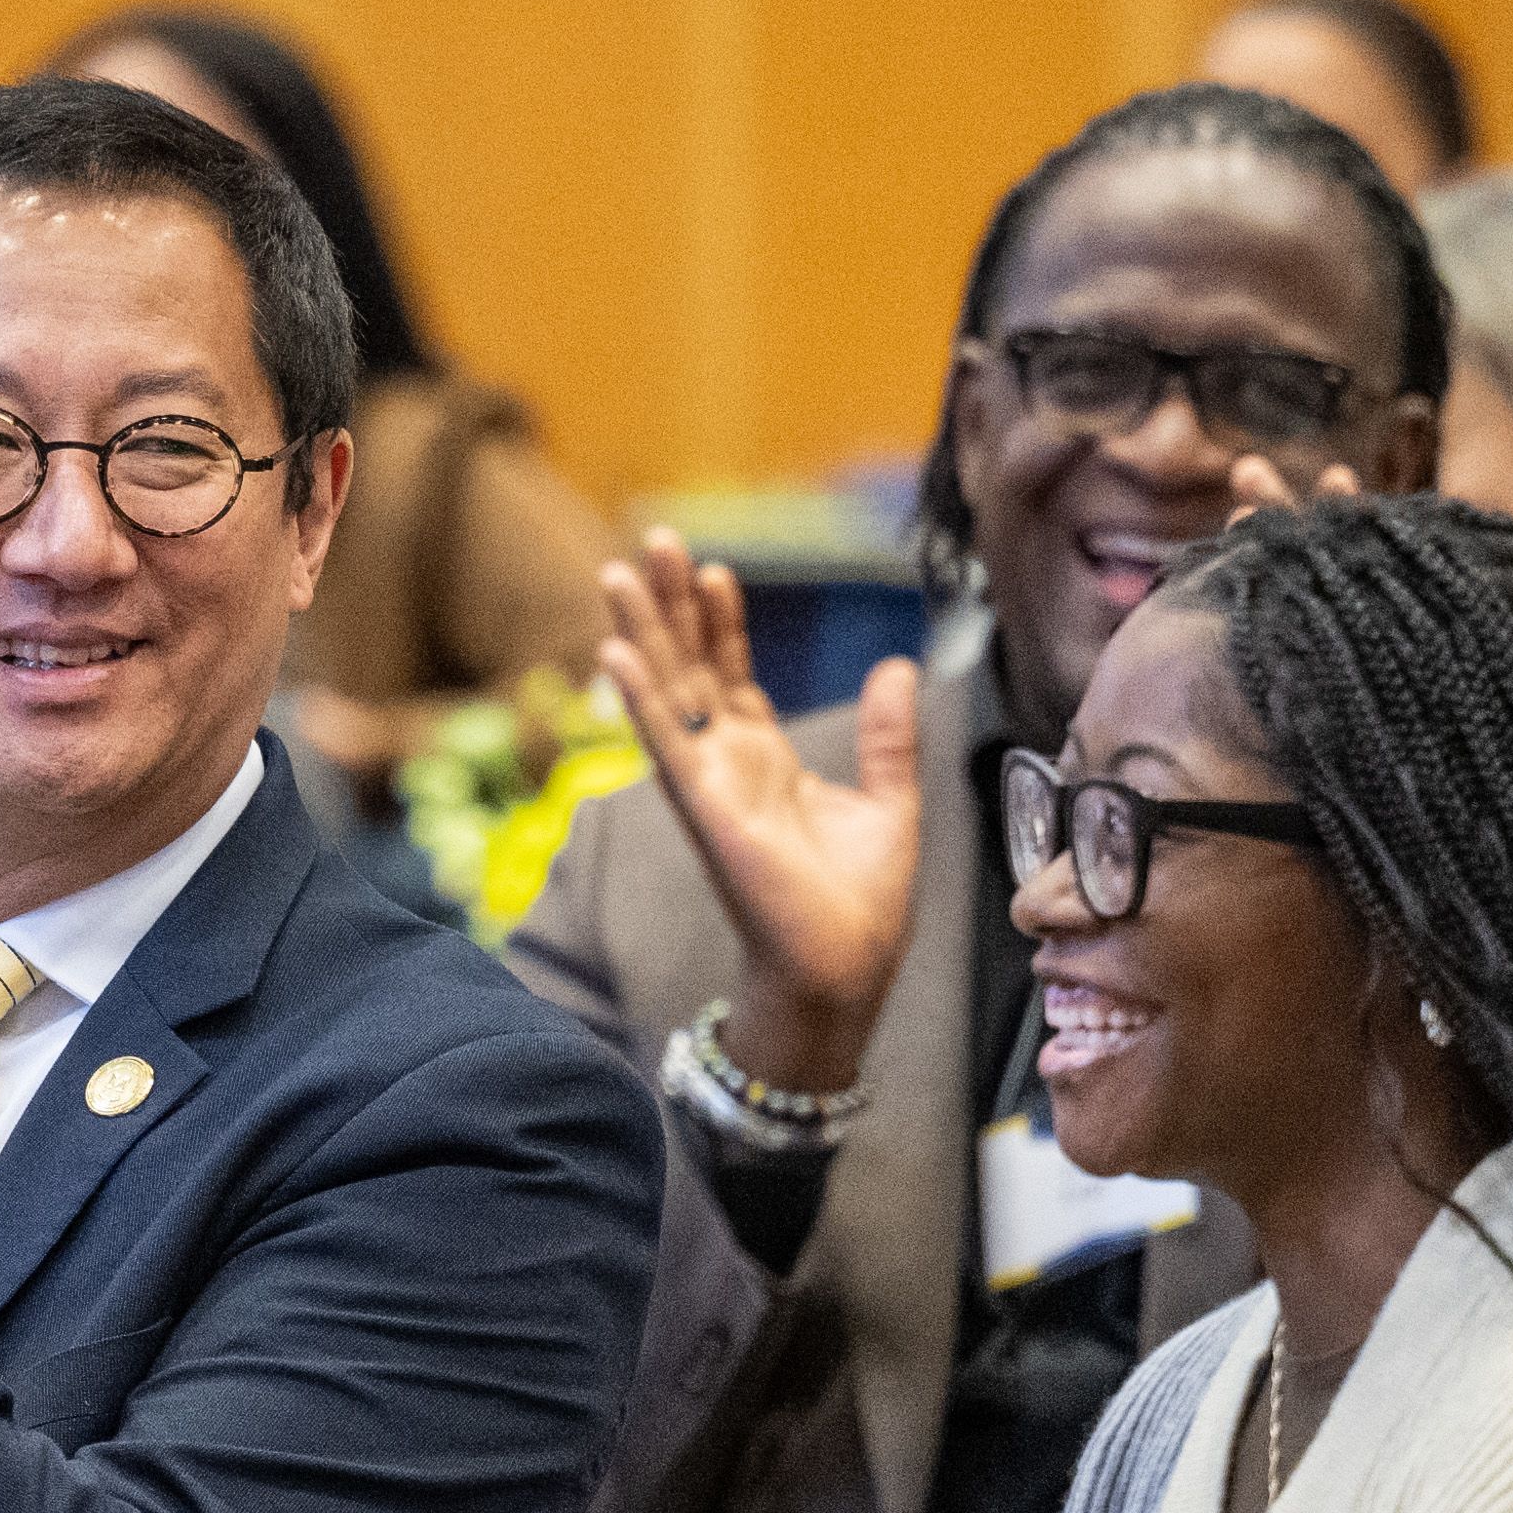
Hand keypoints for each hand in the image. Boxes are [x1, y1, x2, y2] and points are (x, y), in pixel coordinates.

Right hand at [593, 533, 913, 1089]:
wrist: (847, 972)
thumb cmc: (860, 907)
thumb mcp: (889, 801)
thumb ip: (886, 736)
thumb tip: (898, 666)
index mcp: (763, 761)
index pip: (729, 674)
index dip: (719, 621)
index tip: (710, 567)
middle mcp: (725, 765)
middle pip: (688, 667)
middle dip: (669, 605)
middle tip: (650, 540)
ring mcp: (710, 785)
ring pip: (667, 692)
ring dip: (640, 632)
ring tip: (617, 571)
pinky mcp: (707, 810)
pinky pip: (666, 743)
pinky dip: (640, 697)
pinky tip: (614, 652)